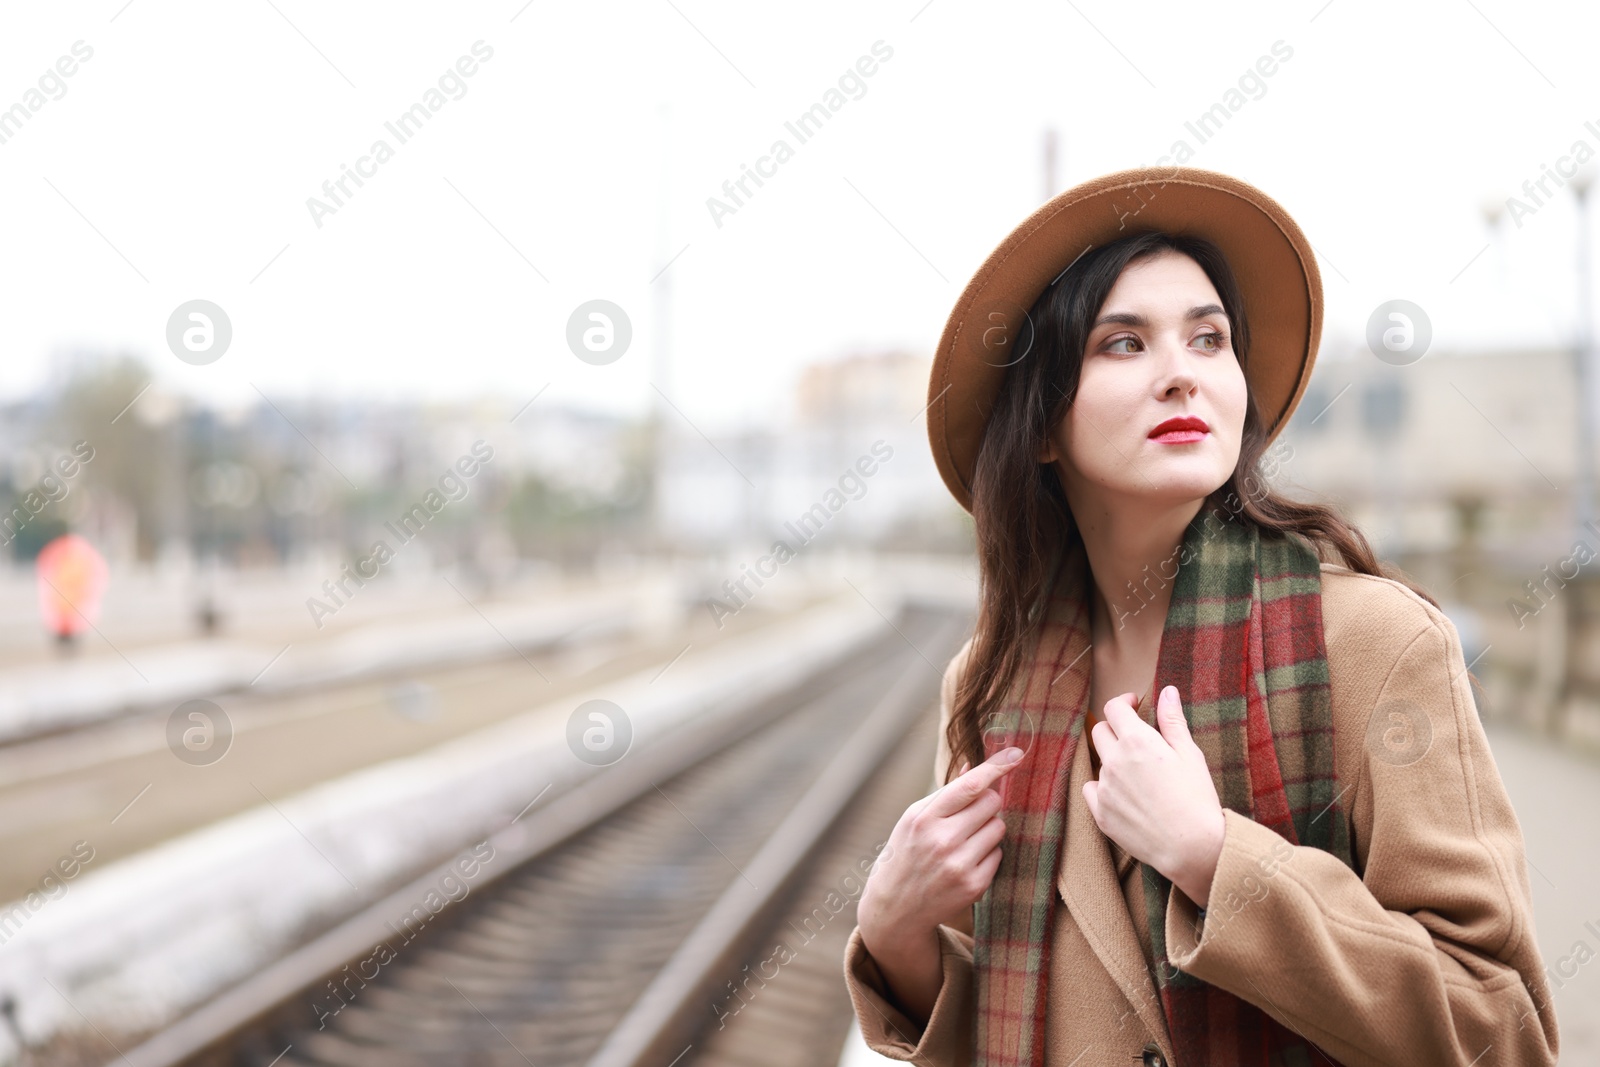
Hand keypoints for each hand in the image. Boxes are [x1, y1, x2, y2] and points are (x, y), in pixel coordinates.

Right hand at [859, 746, 1023, 939]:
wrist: (896, 908)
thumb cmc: (906, 853)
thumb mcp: (914, 819)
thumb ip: (946, 793)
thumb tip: (974, 766)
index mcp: (924, 818)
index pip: (969, 786)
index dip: (996, 767)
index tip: (1016, 753)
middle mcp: (942, 841)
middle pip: (992, 802)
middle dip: (986, 803)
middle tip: (968, 816)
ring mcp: (960, 865)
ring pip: (999, 827)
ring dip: (987, 829)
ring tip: (963, 842)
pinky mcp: (975, 885)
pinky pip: (999, 853)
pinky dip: (987, 854)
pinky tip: (965, 862)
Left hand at [1081, 685, 1224, 907]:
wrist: (1191, 847)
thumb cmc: (1197, 798)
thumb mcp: (1189, 754)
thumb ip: (1172, 720)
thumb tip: (1166, 691)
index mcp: (1136, 741)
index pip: (1113, 708)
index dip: (1123, 702)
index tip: (1133, 705)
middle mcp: (1113, 761)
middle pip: (1100, 731)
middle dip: (1116, 729)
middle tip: (1136, 740)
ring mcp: (1104, 788)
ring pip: (1099, 762)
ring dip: (1113, 761)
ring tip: (1141, 776)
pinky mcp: (1100, 812)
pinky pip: (1092, 789)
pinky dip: (1104, 787)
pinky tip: (1126, 795)